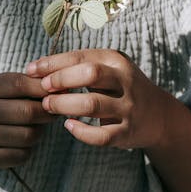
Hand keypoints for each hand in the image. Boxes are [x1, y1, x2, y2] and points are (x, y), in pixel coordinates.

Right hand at [0, 73, 54, 169]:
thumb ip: (21, 82)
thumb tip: (56, 84)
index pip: (22, 85)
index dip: (44, 88)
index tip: (55, 91)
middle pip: (29, 112)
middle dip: (47, 111)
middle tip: (52, 110)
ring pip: (30, 136)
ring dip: (39, 130)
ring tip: (36, 124)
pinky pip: (22, 155)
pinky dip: (29, 147)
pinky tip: (23, 139)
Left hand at [25, 50, 175, 150]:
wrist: (159, 115)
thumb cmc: (121, 88)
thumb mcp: (108, 70)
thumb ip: (79, 68)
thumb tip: (39, 70)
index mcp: (117, 61)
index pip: (80, 56)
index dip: (52, 63)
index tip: (32, 70)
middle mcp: (125, 81)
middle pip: (90, 74)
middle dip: (61, 80)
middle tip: (43, 89)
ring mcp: (128, 107)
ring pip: (92, 104)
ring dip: (65, 105)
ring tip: (48, 106)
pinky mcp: (128, 132)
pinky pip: (101, 135)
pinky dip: (81, 132)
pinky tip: (69, 126)